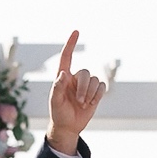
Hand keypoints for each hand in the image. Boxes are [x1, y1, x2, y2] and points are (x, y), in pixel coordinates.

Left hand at [45, 30, 106, 154]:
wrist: (68, 126)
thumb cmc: (58, 113)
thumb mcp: (55, 102)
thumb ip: (57, 88)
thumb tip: (63, 74)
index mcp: (62, 77)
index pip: (67, 57)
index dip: (71, 44)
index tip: (76, 31)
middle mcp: (75, 78)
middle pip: (85, 72)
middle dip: (83, 88)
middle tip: (80, 101)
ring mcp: (85, 85)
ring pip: (94, 80)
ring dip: (90, 93)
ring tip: (83, 104)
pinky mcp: (95, 92)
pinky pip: (101, 86)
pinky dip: (98, 95)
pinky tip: (91, 104)